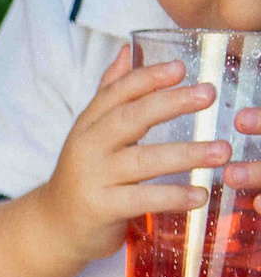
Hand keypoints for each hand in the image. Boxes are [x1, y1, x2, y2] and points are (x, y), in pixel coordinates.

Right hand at [36, 49, 245, 266]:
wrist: (53, 227)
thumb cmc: (82, 176)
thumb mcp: (90, 133)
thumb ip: (110, 94)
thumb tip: (128, 50)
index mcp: (88, 126)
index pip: (115, 93)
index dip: (147, 78)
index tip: (181, 67)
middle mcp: (87, 148)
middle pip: (129, 119)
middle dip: (171, 103)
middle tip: (209, 94)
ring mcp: (93, 179)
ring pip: (143, 161)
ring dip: (186, 154)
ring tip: (222, 151)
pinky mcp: (101, 209)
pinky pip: (143, 200)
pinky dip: (173, 197)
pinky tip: (200, 195)